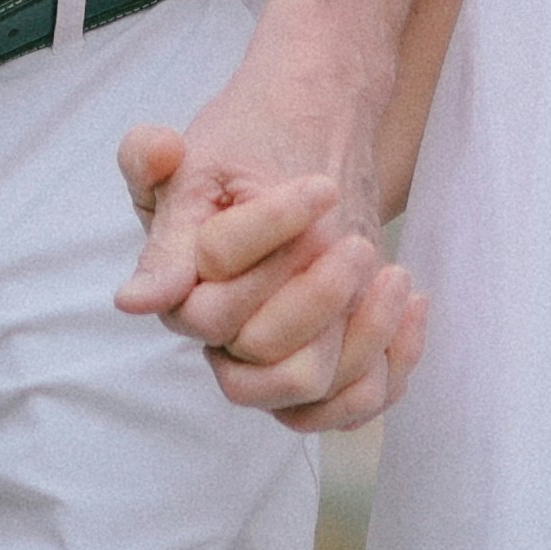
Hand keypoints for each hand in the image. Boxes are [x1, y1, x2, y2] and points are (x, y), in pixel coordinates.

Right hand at [112, 119, 425, 429]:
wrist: (305, 146)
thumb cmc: (248, 145)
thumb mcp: (200, 153)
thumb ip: (151, 189)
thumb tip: (136, 298)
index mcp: (181, 287)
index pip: (212, 301)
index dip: (269, 241)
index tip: (320, 187)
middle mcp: (219, 336)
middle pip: (260, 349)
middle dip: (317, 296)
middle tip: (356, 242)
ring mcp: (269, 360)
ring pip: (307, 386)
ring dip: (360, 335)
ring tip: (393, 274)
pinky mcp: (318, 369)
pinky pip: (351, 404)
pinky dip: (392, 362)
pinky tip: (413, 302)